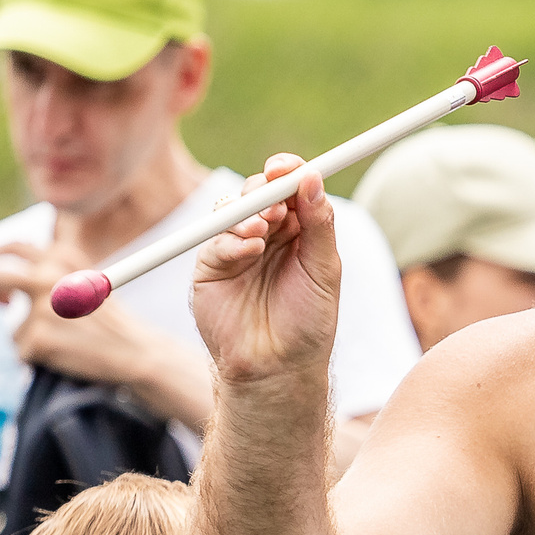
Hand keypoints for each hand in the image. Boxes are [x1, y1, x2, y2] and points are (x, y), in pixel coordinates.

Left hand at [0, 242, 171, 394]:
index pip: (13, 247)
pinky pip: (22, 351)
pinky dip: (38, 358)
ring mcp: (41, 307)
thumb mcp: (85, 281)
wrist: (135, 352)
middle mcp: (48, 275)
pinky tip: (66, 355)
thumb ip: (49, 272)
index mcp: (62, 256)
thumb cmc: (110, 322)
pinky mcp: (37, 337)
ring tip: (62, 342)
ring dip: (29, 337)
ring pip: (11, 326)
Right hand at [189, 156, 340, 389]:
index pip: (291, 188)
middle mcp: (267, 234)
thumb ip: (319, 224)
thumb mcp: (323, 270)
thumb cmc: (308, 323)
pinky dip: (233, 238)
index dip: (288, 171)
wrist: (277, 368)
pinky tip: (250, 249)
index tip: (286, 166)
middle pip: (259, 191)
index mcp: (299, 232)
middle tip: (275, 197)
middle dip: (265, 188)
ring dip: (247, 211)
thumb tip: (313, 177)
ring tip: (264, 228)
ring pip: (233, 209)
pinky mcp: (211, 267)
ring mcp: (236, 248)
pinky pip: (215, 240)